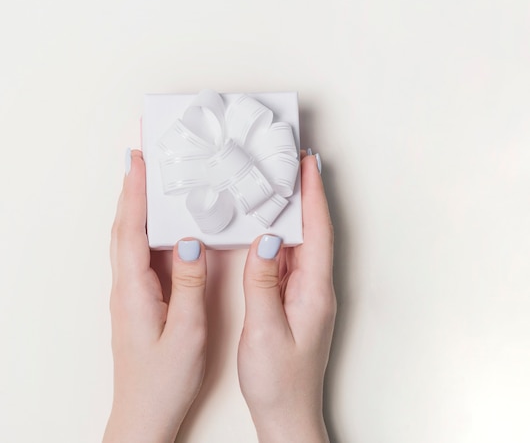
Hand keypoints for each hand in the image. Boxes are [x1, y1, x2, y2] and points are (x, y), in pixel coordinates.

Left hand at [103, 150, 207, 442]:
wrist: (142, 415)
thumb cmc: (162, 381)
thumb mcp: (186, 334)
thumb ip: (189, 285)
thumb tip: (192, 242)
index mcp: (134, 290)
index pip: (131, 229)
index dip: (135, 191)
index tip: (139, 159)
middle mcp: (126, 285)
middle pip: (124, 225)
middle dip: (131, 187)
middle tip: (140, 155)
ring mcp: (130, 291)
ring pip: (129, 237)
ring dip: (135, 204)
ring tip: (147, 177)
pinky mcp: (139, 298)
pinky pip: (139, 252)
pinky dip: (144, 227)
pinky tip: (158, 222)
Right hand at [237, 152, 335, 442]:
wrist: (287, 416)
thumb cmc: (280, 381)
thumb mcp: (264, 329)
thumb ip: (262, 281)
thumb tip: (265, 239)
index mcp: (314, 290)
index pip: (317, 231)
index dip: (313, 195)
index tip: (308, 164)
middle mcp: (315, 287)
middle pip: (313, 229)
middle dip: (305, 193)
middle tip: (293, 161)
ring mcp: (305, 293)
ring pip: (301, 241)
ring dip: (292, 211)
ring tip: (280, 182)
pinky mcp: (293, 300)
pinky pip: (288, 257)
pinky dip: (280, 235)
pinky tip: (266, 226)